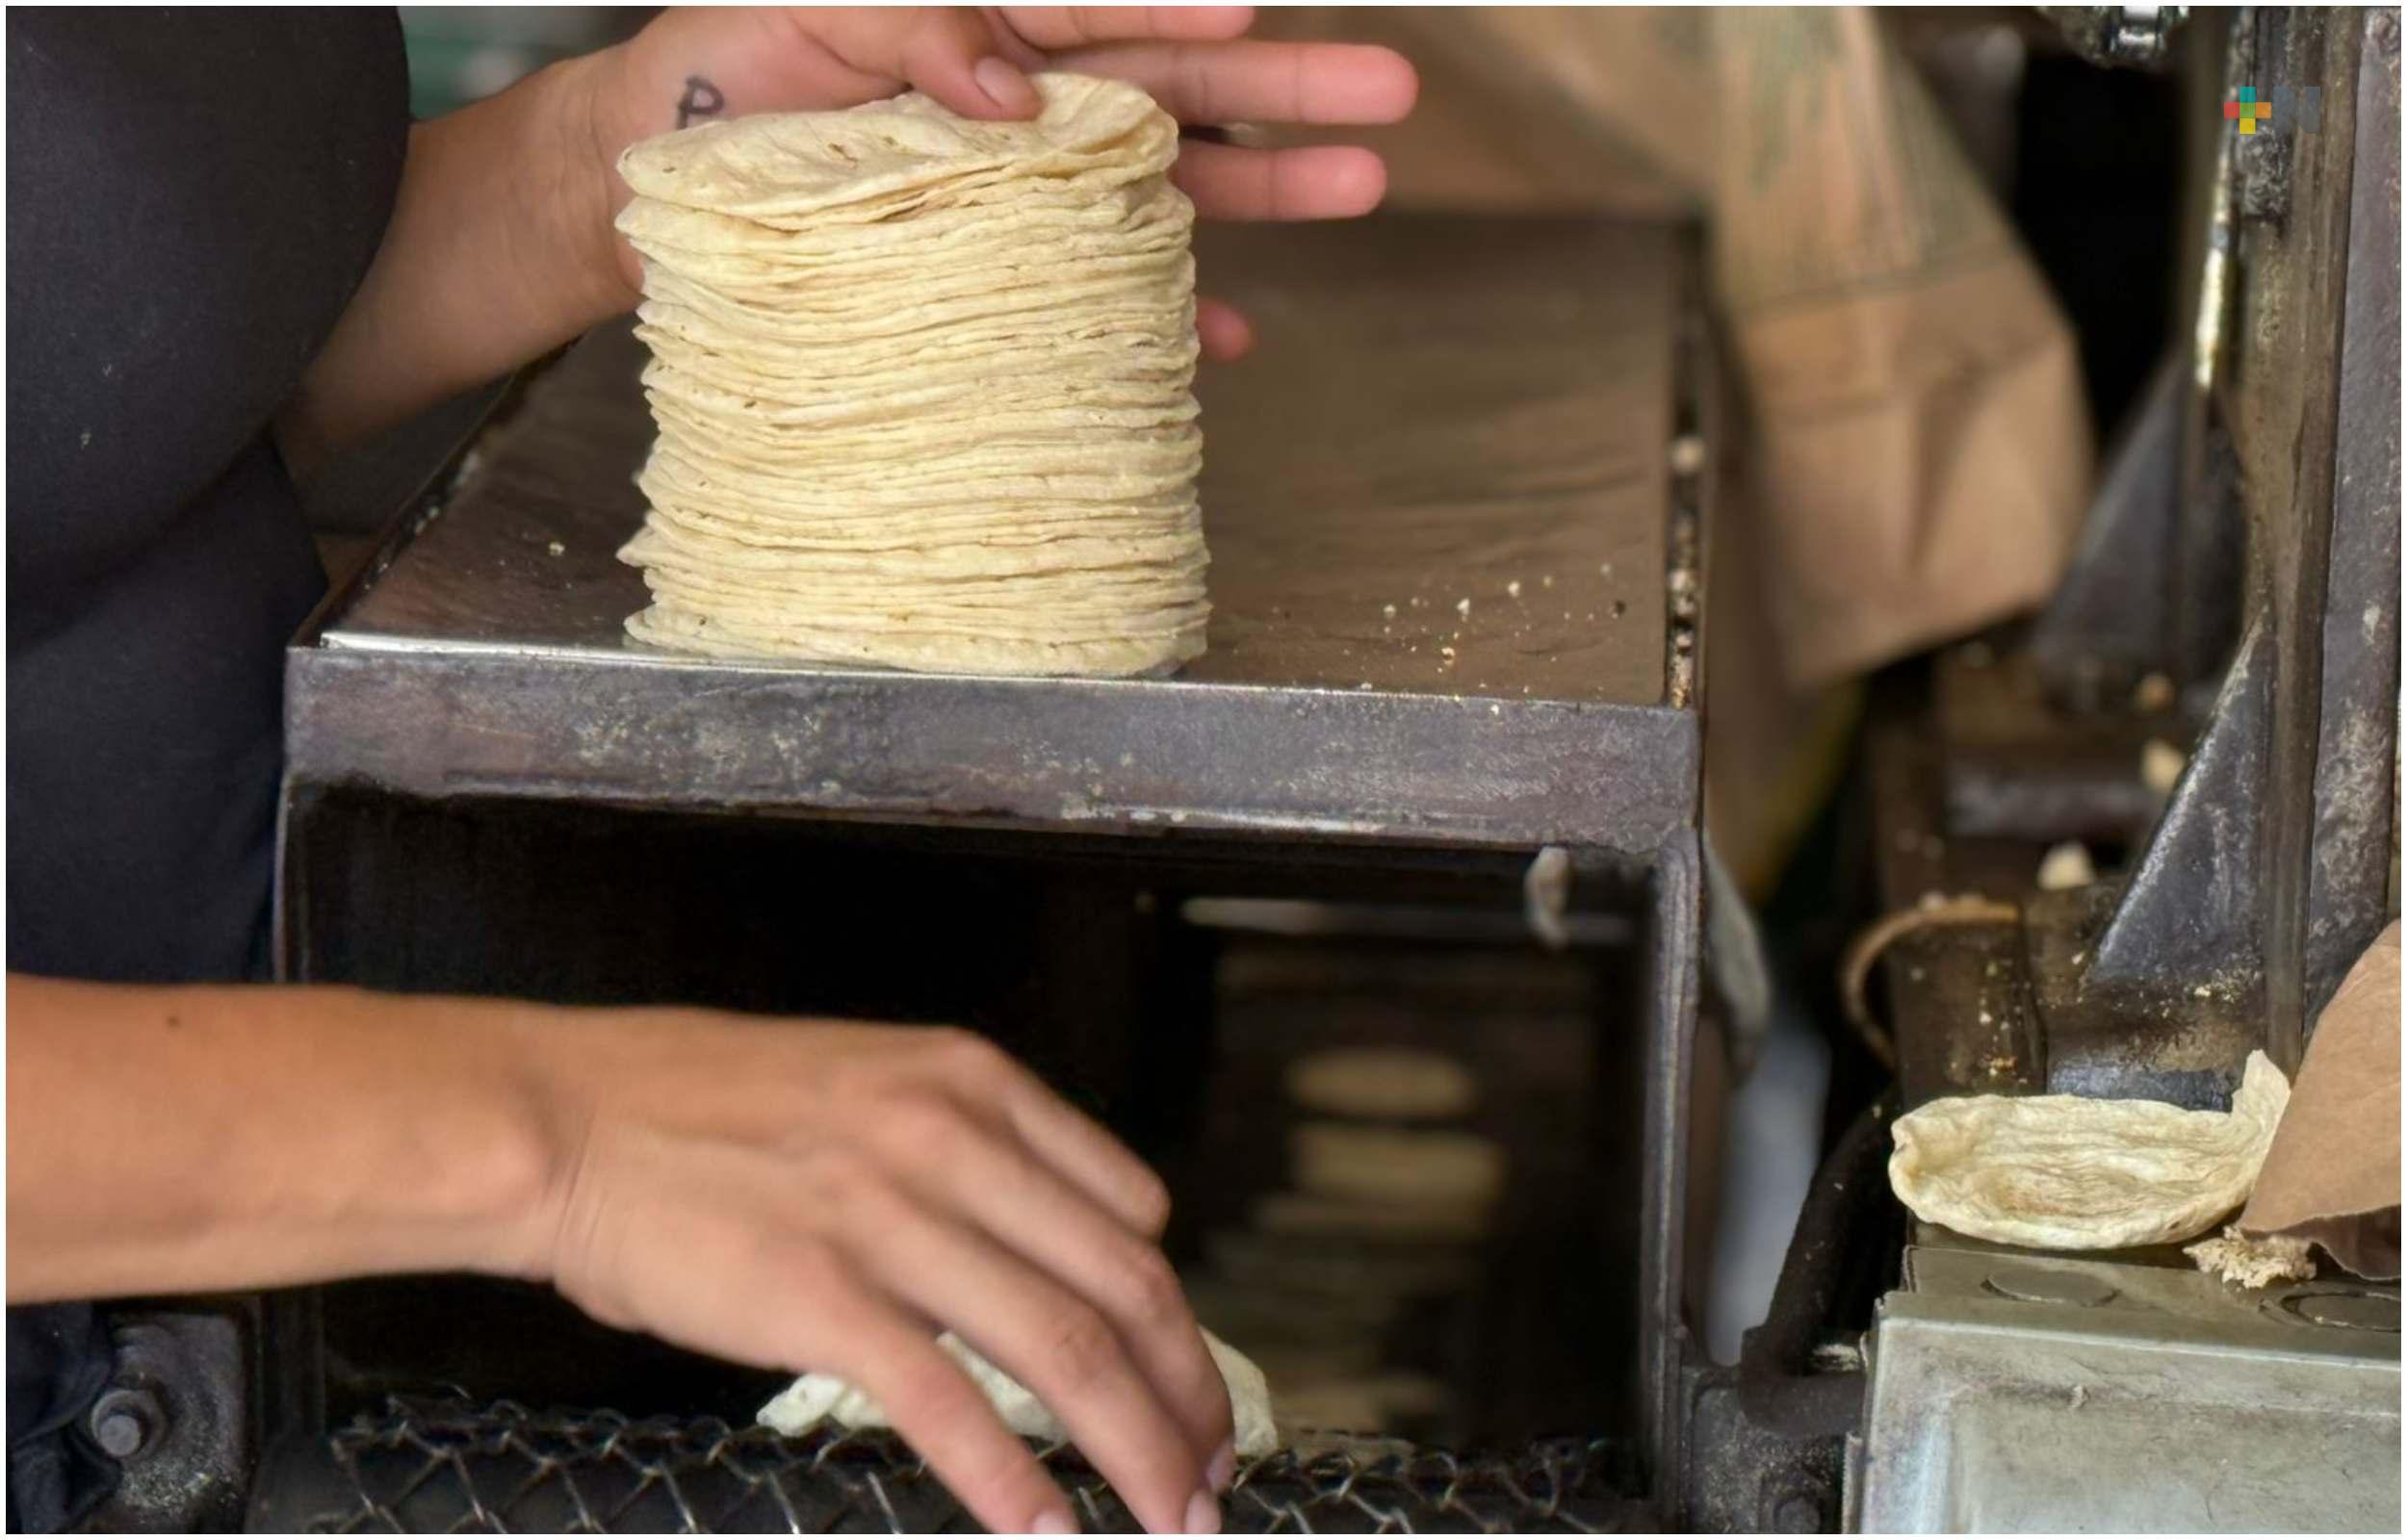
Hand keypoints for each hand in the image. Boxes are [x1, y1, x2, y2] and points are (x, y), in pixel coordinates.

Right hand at [523, 1011, 1228, 1534]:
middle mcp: (951, 1141)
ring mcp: (889, 1218)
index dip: (1176, 1310)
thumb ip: (959, 1148)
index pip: (1130, 1208)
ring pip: (1068, 1351)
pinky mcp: (820, 1299)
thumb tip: (1038, 1248)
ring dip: (1140, 1452)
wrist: (558, 1119)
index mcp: (971, 1082)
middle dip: (1190, 1394)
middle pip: (1126, 1287)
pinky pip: (951, 1406)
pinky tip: (1049, 1534)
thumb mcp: (862, 1080)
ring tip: (1176, 1519)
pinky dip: (1016, 1484)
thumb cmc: (690, 1108)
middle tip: (1215, 1470)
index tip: (1188, 1375)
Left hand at [574, 7, 1419, 358]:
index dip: (1174, 5)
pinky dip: (1169, 314)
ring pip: (1171, 177)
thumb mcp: (807, 21)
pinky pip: (1107, 287)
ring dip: (1269, 185)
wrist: (659, 185)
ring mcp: (1030, 183)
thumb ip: (919, 34)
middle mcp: (1031, 97)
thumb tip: (1012, 88)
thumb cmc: (729, 77)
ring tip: (1365, 183)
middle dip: (1287, 84)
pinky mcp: (1009, 263)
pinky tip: (1234, 336)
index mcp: (989, 20)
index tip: (1248, 3)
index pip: (1101, 5)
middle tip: (1393, 85)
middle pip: (1178, 83)